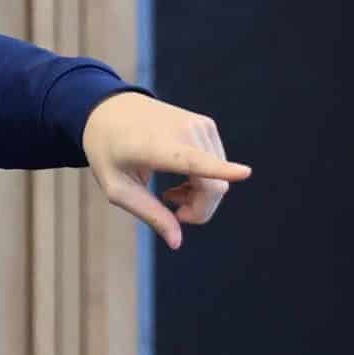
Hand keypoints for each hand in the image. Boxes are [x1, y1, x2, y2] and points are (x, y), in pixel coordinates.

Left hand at [79, 92, 250, 248]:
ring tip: (170, 193)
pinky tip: (180, 177)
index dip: (220, 170)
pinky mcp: (207, 125)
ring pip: (221, 178)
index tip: (244, 172)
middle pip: (214, 186)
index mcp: (156, 147)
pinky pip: (219, 166)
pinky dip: (204, 180)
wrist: (110, 111)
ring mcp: (199, 125)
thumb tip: (176, 243)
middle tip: (174, 212)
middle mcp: (183, 131)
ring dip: (200, 195)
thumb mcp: (118, 189)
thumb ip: (150, 214)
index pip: (193, 161)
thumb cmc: (109, 153)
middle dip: (200, 209)